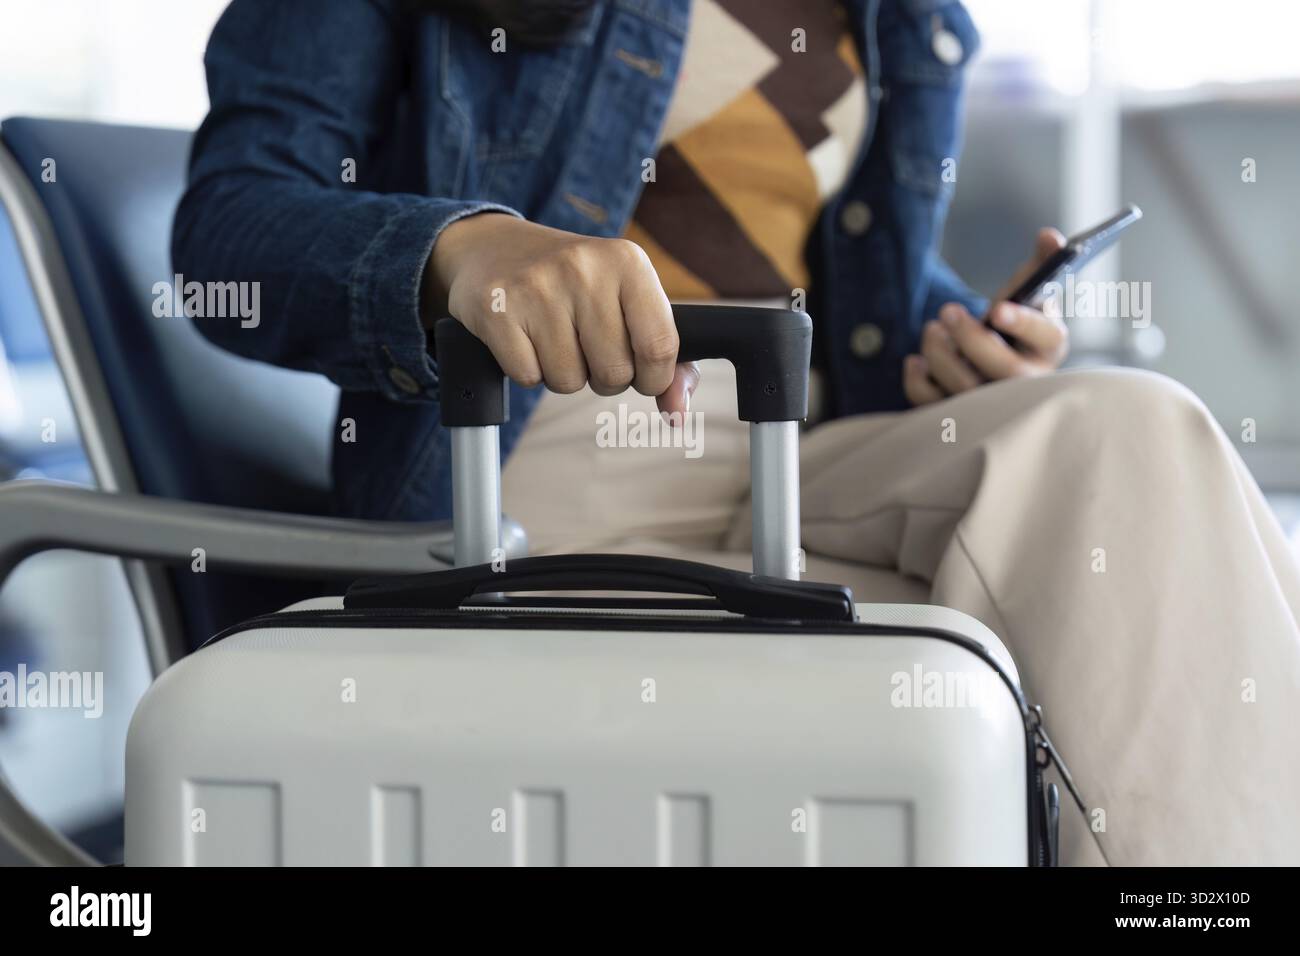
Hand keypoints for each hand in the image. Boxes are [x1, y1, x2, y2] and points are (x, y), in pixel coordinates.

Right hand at [426, 213, 697, 416]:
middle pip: (614, 373)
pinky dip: (528, 370)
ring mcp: (537, 286)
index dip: (654, 378)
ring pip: (569, 382)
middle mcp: (584, 267)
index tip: (642, 375)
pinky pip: (528, 377)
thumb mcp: (626, 299)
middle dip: (604, 377)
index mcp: (627, 261)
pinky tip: (525, 338)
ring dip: (563, 374)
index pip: (659, 346)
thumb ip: (663, 355)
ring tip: (553, 339)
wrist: (492, 249)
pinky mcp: (496, 308)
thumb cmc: (573, 285)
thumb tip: (678, 413)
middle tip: (587, 348)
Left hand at [903, 228, 1069, 405]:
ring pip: (968, 390)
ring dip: (941, 355)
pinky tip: (915, 361)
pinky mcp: (961, 417)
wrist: (989, 359)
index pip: (1048, 338)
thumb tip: (1049, 235)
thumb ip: (1040, 264)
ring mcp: (994, 405)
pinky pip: (935, 407)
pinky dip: (918, 382)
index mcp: (1049, 348)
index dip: (1024, 324)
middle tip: (947, 310)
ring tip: (932, 329)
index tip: (997, 308)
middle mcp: (1028, 384)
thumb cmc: (1011, 324)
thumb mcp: (1027, 294)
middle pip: (1005, 372)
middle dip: (971, 339)